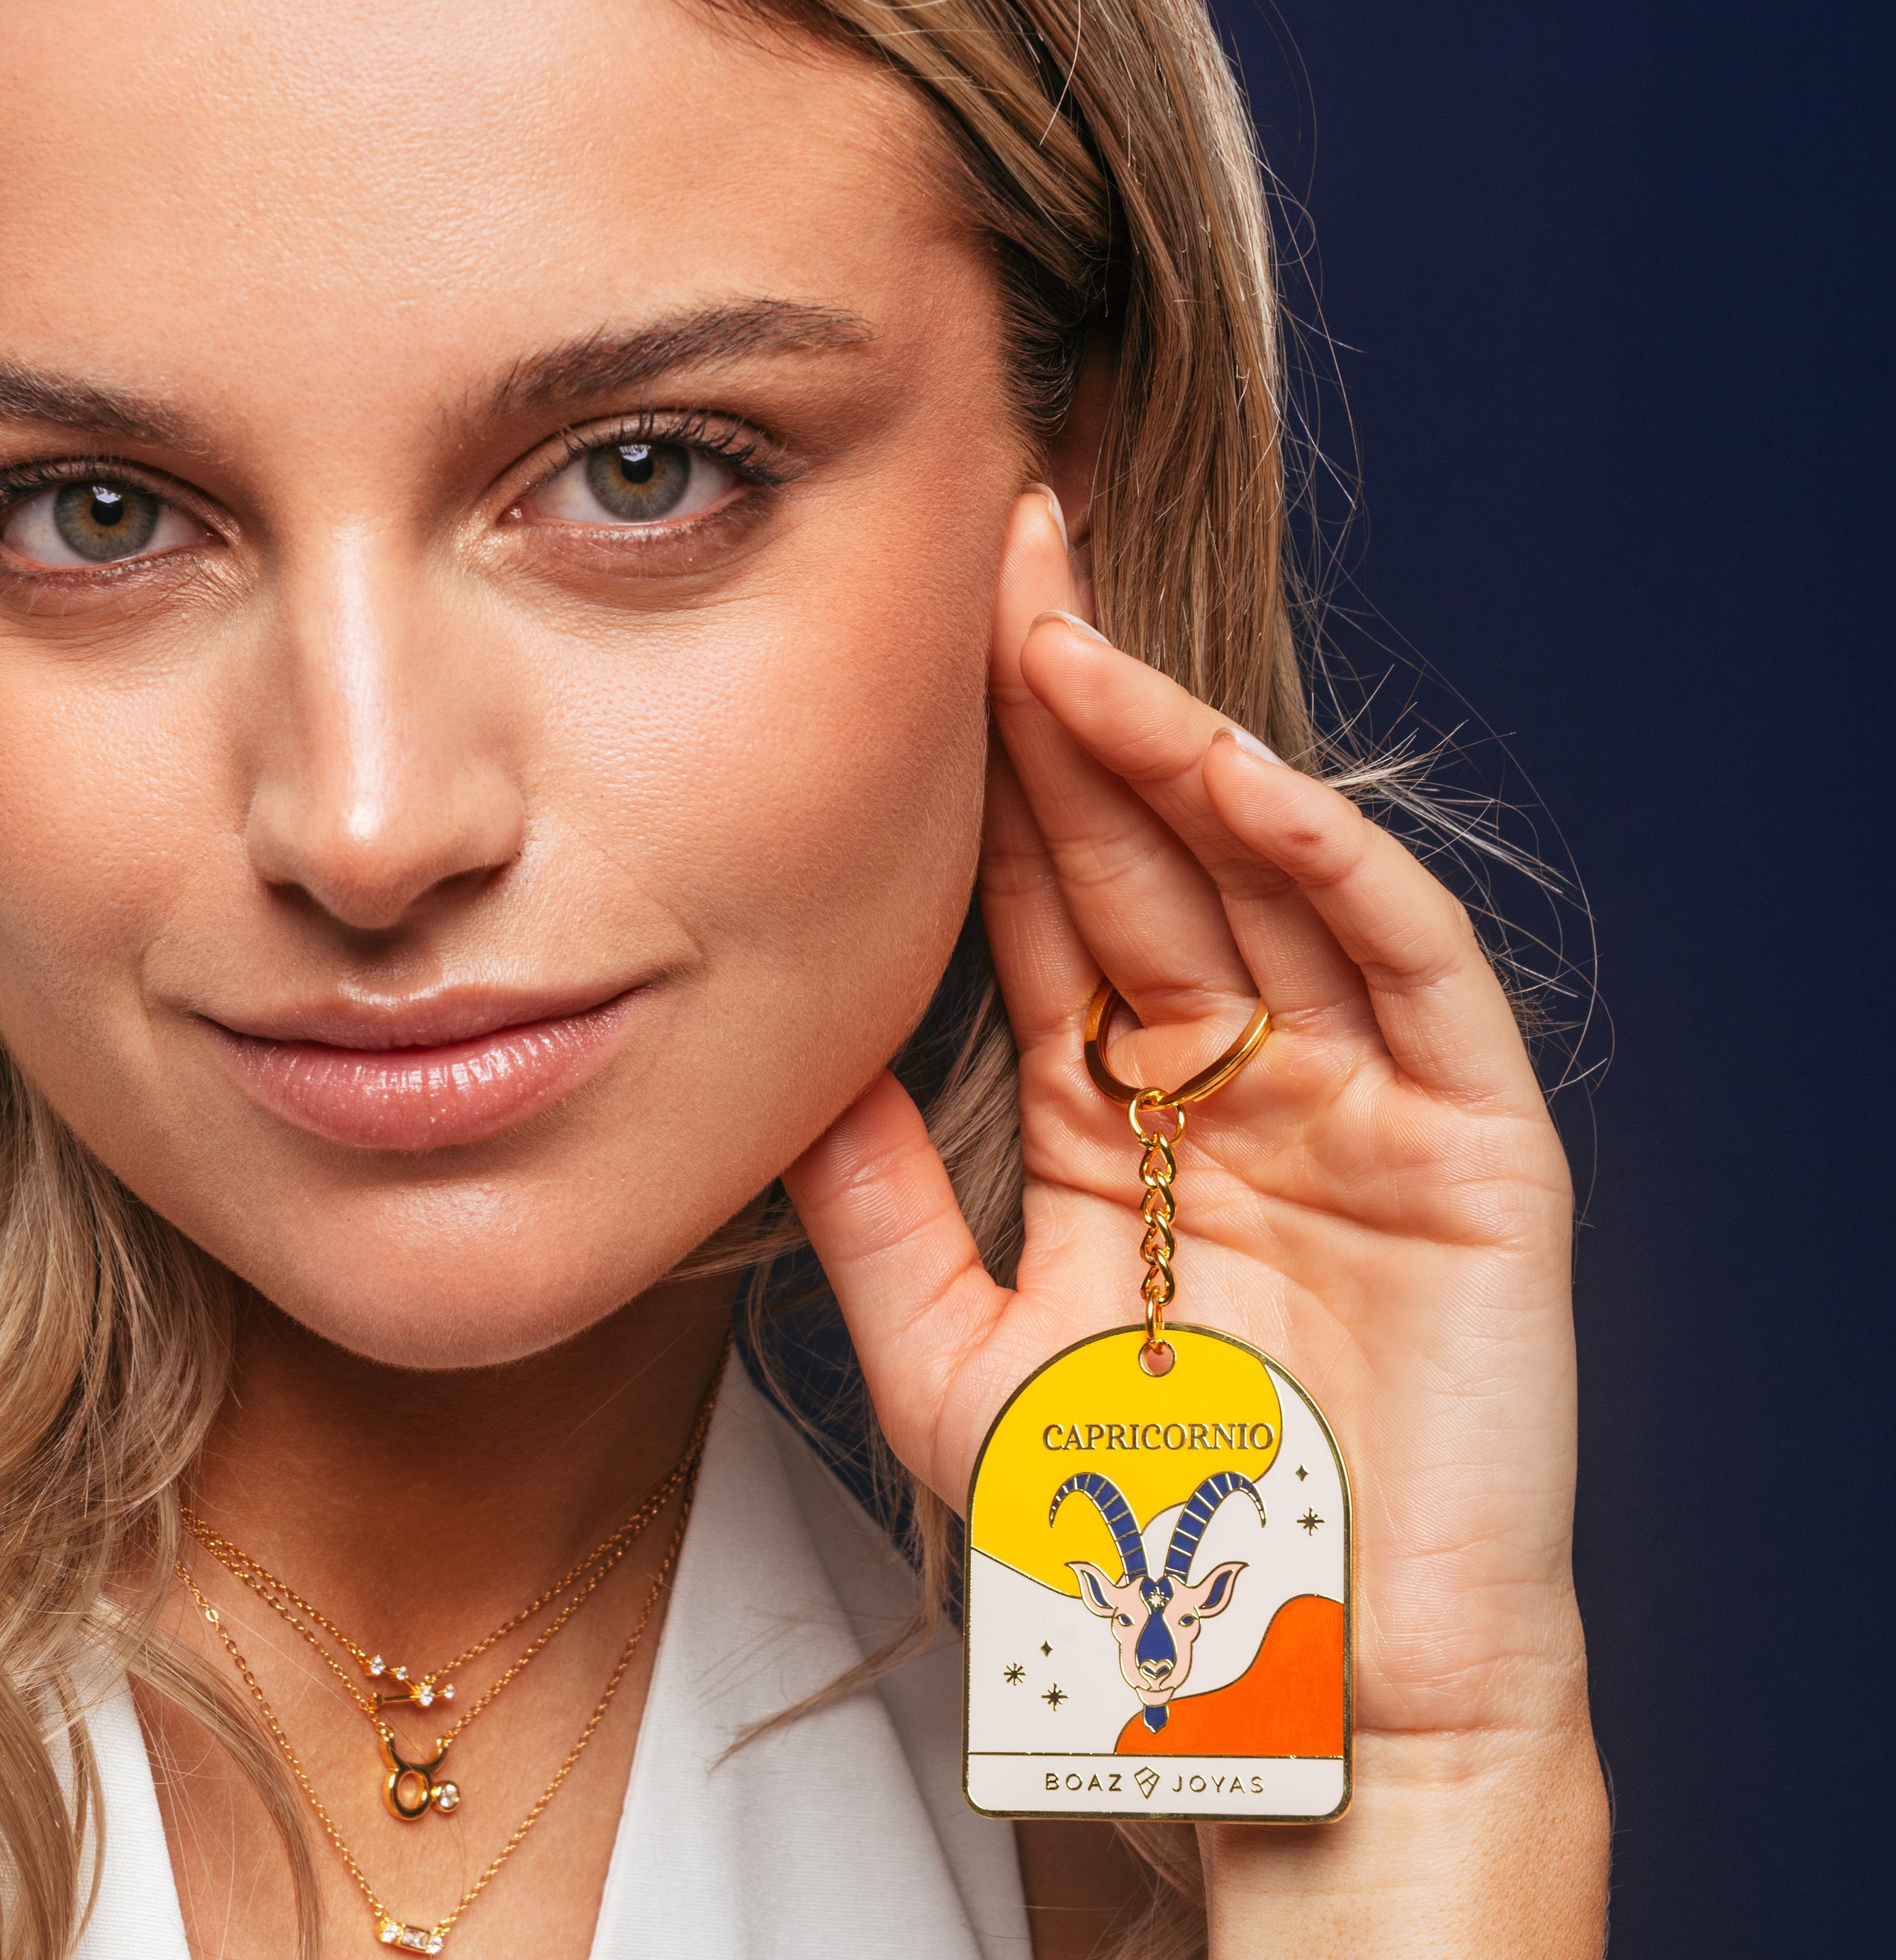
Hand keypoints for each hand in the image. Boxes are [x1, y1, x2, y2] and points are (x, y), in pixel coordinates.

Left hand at [784, 489, 1606, 1955]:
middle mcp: (1235, 1078)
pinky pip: (1395, 962)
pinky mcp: (1469, 1137)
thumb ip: (876, 1207)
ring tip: (1064, 627)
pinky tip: (1221, 764)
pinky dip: (1318, 854)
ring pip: (1260, 877)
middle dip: (1067, 704)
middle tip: (991, 548)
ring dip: (1166, 746)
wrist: (1295, 1705)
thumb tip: (784, 1061)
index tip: (908, 642)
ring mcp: (1355, 1093)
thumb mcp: (958, 1361)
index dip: (983, 774)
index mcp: (1119, 1112)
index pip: (1045, 903)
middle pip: (1142, 855)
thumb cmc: (1131, 1549)